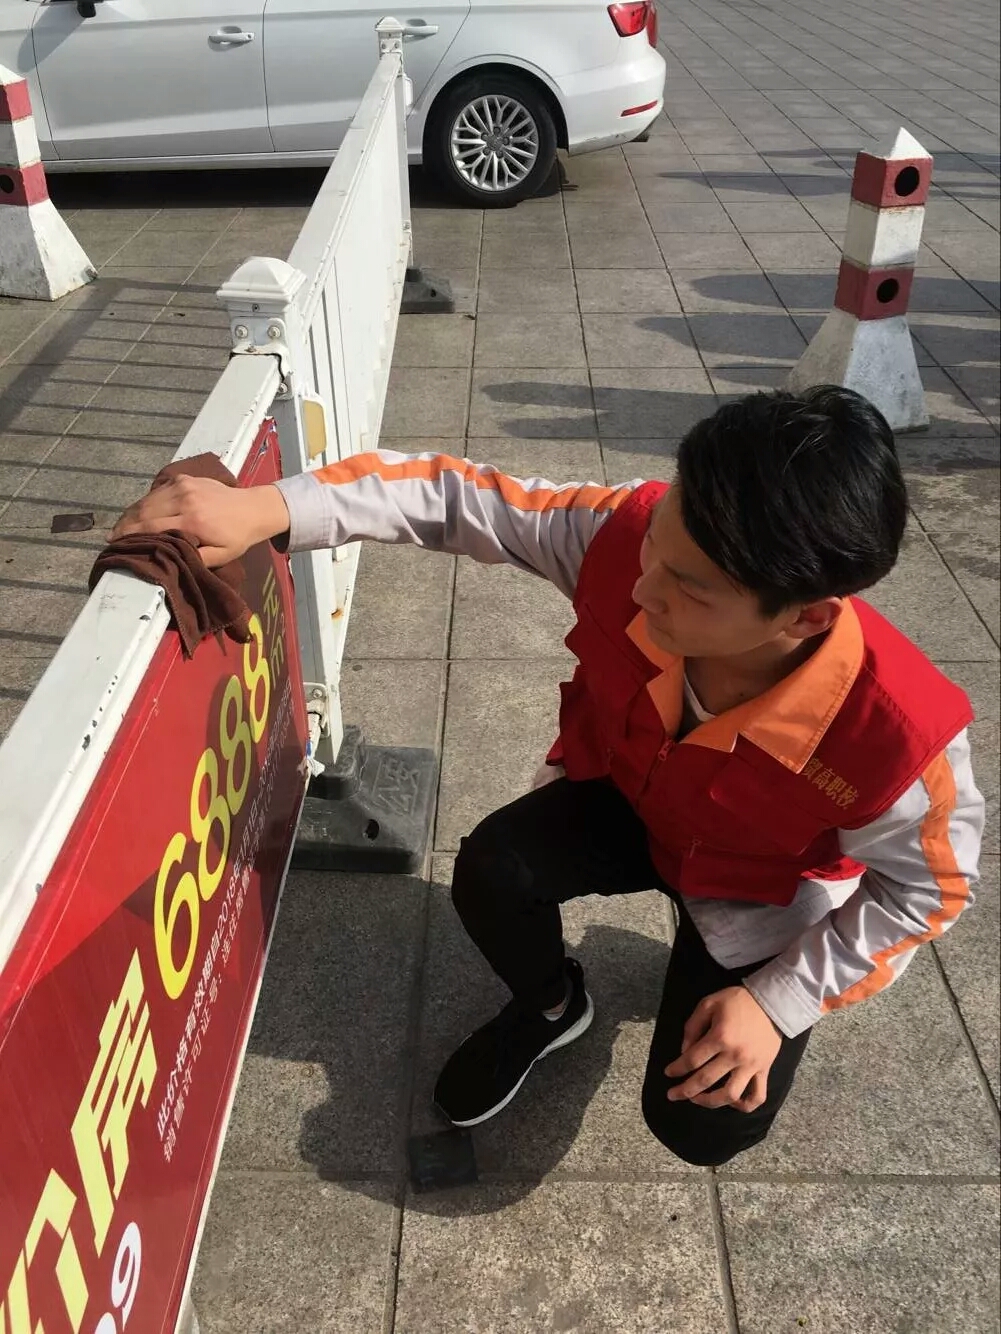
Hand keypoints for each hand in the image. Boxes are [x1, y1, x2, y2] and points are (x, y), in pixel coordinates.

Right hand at [111, 477, 290, 567]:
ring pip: (147, 500)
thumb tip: (165, 559)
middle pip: (143, 511)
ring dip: (131, 512)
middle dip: (125, 524)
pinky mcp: (184, 479)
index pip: (151, 526)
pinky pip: (157, 491)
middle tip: (112, 536)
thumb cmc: (236, 537)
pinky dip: (145, 502)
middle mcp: (184, 499)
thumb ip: (192, 558)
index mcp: (192, 520)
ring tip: (121, 526)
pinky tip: (138, 513)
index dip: (130, 535)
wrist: (253, 508)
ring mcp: (183, 485)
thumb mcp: (219, 556)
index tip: (114, 543)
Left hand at [664, 986, 780, 1112]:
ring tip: (697, 1100)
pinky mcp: (764, 1071)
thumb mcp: (708, 1004)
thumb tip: (684, 1051)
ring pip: (730, 1095)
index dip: (677, 1068)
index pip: (692, 1060)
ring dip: (710, 1102)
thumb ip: (692, 1027)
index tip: (668, 1073)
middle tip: (672, 1095)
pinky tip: (731, 1102)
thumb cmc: (737, 1001)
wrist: (772, 1002)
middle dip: (685, 1090)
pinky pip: (757, 1096)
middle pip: (705, 1080)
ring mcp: (751, 1066)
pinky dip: (744, 1105)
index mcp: (720, 1037)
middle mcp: (735, 1055)